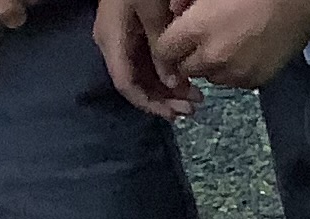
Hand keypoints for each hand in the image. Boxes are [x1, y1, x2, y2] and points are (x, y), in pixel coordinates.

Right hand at [94, 0, 186, 114]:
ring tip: (197, 96)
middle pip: (136, 83)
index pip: (126, 84)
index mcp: (111, 39)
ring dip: (169, 89)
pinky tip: (187, 79)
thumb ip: (161, 48)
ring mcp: (121, 38)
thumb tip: (172, 83)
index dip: (150, 104)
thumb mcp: (152, 12)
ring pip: (143, 75)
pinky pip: (146, 61)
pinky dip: (166, 73)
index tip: (176, 114)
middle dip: (164, 99)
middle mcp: (112, 43)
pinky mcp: (132, 33)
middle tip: (194, 106)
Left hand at [149, 0, 309, 87]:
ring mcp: (237, 72)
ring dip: (209, 66)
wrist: (296, 3)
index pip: (164, 51)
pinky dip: (232, 72)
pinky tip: (241, 53)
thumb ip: (184, 2)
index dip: (163, 49)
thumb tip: (172, 12)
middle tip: (195, 43)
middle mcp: (214, 57)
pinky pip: (234, 82)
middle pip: (185, 69)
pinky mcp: (257, 80)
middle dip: (186, 58)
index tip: (168, 45)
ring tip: (222, 46)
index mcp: (198, 29)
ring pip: (210, 78)